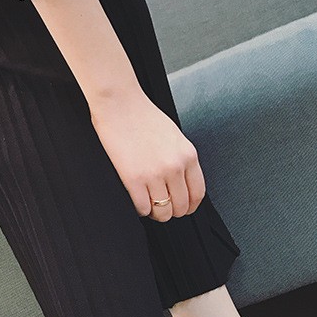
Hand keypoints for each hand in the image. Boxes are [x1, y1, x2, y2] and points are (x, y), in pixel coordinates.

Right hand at [89, 89, 205, 221]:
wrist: (119, 104)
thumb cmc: (143, 116)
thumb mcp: (175, 137)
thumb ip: (182, 160)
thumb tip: (182, 183)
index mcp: (188, 156)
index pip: (198, 194)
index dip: (190, 206)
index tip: (182, 207)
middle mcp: (175, 167)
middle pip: (181, 207)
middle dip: (172, 211)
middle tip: (162, 207)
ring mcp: (155, 174)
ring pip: (163, 212)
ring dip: (156, 213)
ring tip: (148, 204)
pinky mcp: (134, 179)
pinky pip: (143, 208)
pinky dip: (140, 209)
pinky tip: (136, 199)